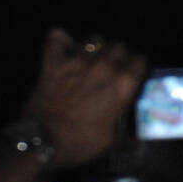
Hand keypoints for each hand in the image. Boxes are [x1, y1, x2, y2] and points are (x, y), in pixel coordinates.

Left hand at [20, 27, 145, 169]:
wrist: (42, 140)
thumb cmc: (80, 142)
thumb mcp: (109, 143)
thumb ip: (126, 137)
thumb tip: (137, 143)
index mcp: (122, 84)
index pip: (140, 60)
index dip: (138, 68)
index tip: (133, 76)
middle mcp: (104, 66)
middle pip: (119, 46)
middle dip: (119, 56)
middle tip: (113, 69)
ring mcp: (77, 61)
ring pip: (94, 40)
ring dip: (96, 48)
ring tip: (92, 60)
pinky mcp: (54, 62)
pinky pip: (57, 38)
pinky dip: (61, 41)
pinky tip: (64, 48)